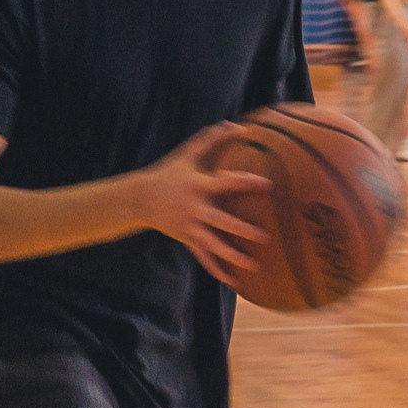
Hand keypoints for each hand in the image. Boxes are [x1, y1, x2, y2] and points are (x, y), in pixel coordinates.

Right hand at [137, 123, 270, 285]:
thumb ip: (211, 138)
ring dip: (233, 256)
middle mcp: (195, 208)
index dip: (245, 182)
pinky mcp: (186, 239)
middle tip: (264, 237)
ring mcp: (190, 226)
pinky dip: (217, 269)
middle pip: (221, 222)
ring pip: (214, 245)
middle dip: (242, 230)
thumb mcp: (187, 153)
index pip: (226, 183)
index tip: (267, 184)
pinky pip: (203, 257)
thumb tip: (239, 125)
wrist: (140, 198)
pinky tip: (233, 281)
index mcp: (199, 185)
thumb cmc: (169, 172)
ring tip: (253, 265)